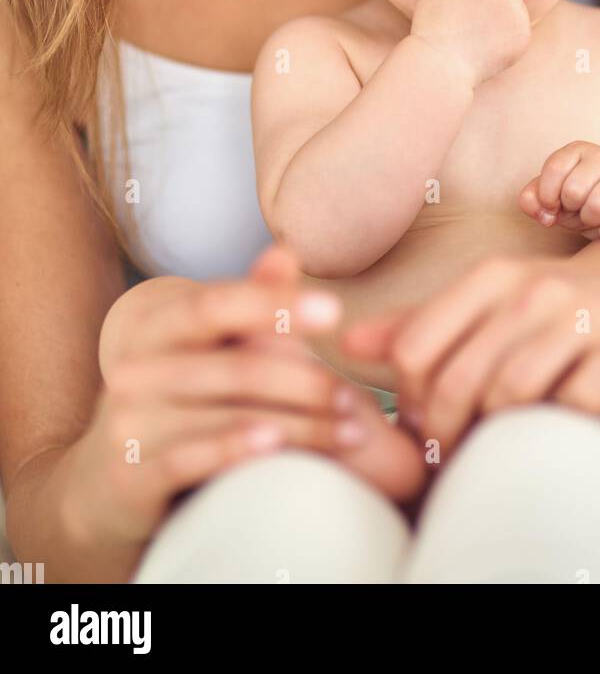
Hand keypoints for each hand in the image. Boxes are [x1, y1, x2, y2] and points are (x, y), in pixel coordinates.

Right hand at [63, 245, 381, 552]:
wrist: (109, 484)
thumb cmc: (177, 402)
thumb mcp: (209, 348)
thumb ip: (249, 301)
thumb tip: (288, 249)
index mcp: (155, 328)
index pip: (215, 304)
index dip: (273, 302)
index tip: (334, 309)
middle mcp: (133, 370)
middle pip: (235, 367)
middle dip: (305, 381)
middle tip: (356, 397)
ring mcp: (128, 424)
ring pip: (227, 414)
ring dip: (299, 425)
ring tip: (351, 432)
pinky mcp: (130, 475)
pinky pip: (192, 457)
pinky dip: (237, 449)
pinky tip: (278, 446)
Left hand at [341, 247, 599, 454]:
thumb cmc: (556, 305)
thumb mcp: (488, 300)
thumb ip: (419, 323)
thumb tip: (347, 342)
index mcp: (491, 274)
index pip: (415, 347)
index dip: (408, 398)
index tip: (420, 421)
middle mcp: (533, 289)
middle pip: (458, 379)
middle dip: (446, 429)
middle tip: (450, 450)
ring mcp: (581, 317)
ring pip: (510, 394)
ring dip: (496, 434)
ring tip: (493, 444)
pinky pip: (574, 405)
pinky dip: (555, 427)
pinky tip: (549, 430)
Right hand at [411, 0, 530, 87]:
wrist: (442, 64)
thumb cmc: (431, 24)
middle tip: (472, 6)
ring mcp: (518, 10)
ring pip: (513, 1)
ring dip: (501, 7)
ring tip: (476, 27)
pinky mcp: (524, 33)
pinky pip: (518, 25)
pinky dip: (507, 31)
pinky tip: (486, 41)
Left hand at [519, 141, 599, 238]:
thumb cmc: (579, 202)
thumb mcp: (551, 198)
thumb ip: (532, 199)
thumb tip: (544, 213)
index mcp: (577, 150)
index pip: (555, 168)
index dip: (547, 195)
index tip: (551, 206)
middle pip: (574, 190)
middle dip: (571, 210)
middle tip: (577, 210)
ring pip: (598, 206)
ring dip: (590, 222)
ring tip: (592, 217)